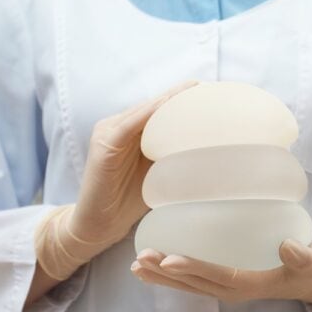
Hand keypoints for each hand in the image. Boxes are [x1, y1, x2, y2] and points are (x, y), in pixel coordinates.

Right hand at [71, 80, 198, 245]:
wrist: (101, 225)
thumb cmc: (131, 201)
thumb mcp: (159, 173)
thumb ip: (173, 156)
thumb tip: (210, 150)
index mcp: (131, 131)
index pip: (159, 110)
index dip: (182, 99)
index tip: (209, 91)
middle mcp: (118, 126)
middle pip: (152, 106)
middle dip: (178, 96)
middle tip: (206, 86)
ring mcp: (108, 133)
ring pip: (142, 111)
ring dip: (167, 100)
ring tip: (192, 90)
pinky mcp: (103, 146)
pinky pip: (127, 126)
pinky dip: (146, 115)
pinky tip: (165, 105)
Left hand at [130, 239, 311, 311]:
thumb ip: (303, 256)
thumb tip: (289, 247)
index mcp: (249, 283)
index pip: (215, 275)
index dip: (191, 267)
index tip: (168, 260)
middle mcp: (233, 288)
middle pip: (194, 282)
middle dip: (165, 272)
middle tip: (140, 259)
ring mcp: (227, 286)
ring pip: (189, 283)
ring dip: (162, 275)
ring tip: (137, 266)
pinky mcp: (226, 280)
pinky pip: (195, 279)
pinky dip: (174, 273)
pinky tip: (156, 265)